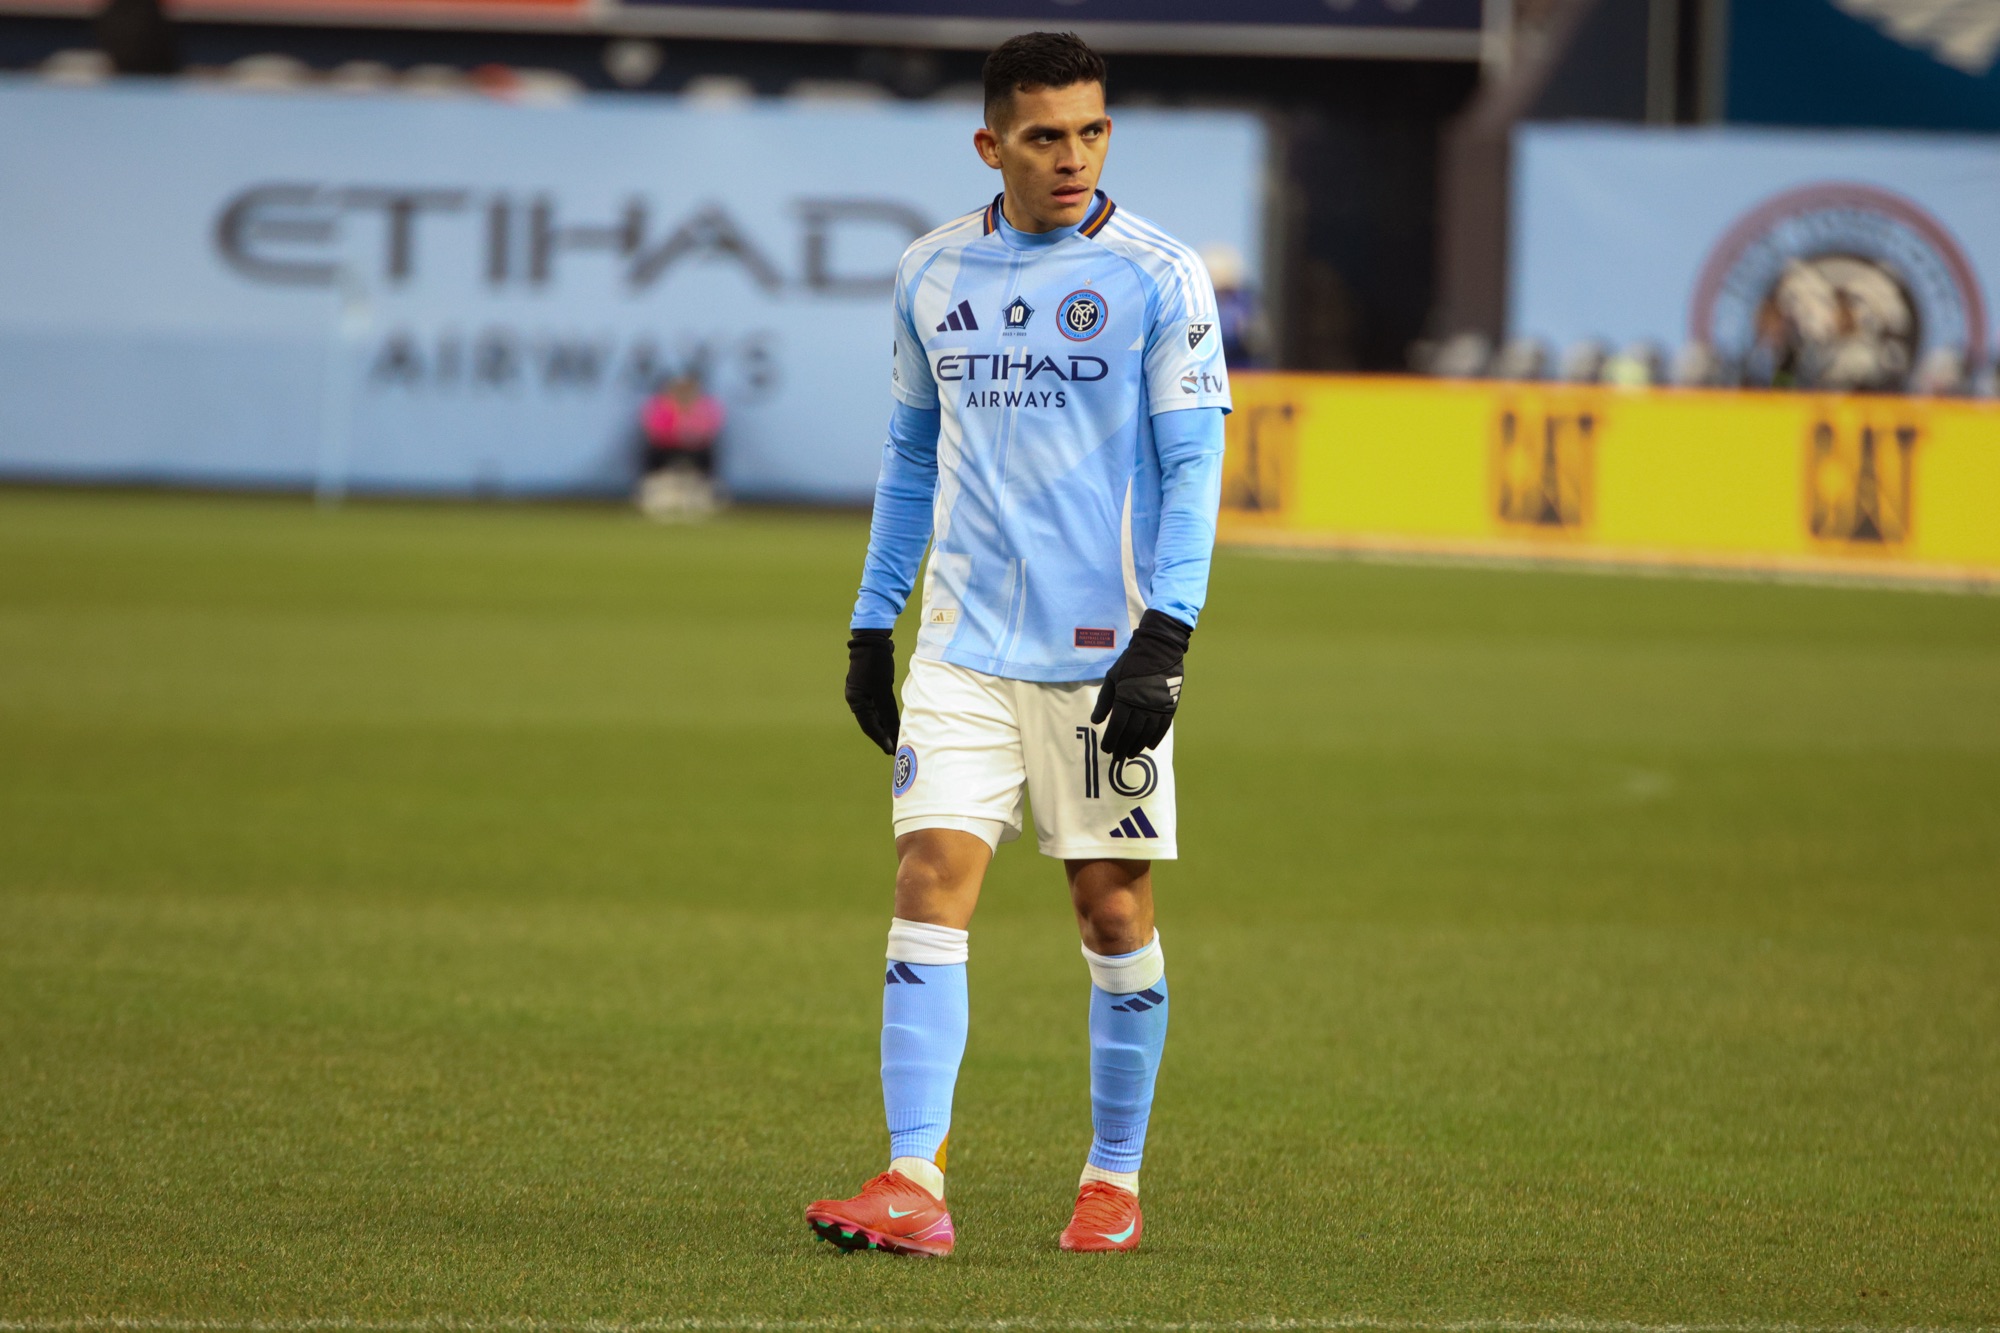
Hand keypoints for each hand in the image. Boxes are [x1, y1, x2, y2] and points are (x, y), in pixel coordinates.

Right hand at [845, 628, 898, 754]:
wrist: (873, 640)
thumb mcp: (882, 689)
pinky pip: (879, 706)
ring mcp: (863, 693)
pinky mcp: (871, 687)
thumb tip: (893, 730)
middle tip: (895, 749)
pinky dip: (886, 715)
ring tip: (895, 738)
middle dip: (883, 736)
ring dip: (886, 726)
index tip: (891, 751)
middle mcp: (857, 699)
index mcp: (856, 701)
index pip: (869, 726)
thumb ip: (887, 711)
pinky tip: (893, 721)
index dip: (881, 739)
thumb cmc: (876, 663)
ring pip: (876, 715)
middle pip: (871, 723)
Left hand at [1089, 610, 1190, 762]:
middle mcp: (1142, 706)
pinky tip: (1148, 746)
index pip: (1117, 727)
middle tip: (1117, 757)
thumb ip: (1104, 701)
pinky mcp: (1170, 706)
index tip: (1106, 749)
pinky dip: (1155, 738)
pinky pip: (1162, 728)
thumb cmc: (1132, 662)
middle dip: (1123, 747)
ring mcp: (1158, 707)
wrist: (1159, 649)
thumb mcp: (1113, 677)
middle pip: (1131, 734)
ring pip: (1147, 734)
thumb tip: (1095, 721)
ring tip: (1131, 754)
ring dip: (1138, 746)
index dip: (1111, 740)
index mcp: (1125, 699)